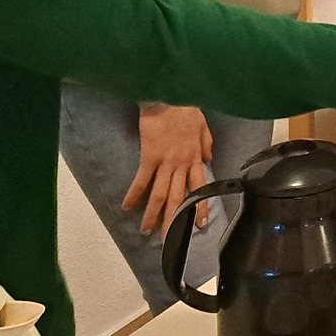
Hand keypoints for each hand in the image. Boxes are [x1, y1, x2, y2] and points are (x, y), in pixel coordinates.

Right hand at [124, 104, 213, 235]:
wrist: (168, 96)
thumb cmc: (185, 108)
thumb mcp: (203, 125)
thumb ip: (207, 144)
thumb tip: (209, 160)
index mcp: (195, 157)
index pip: (200, 187)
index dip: (201, 207)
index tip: (201, 224)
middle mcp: (181, 164)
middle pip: (179, 198)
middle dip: (174, 220)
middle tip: (170, 239)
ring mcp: (165, 162)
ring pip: (160, 194)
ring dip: (153, 214)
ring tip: (146, 230)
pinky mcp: (149, 157)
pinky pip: (142, 180)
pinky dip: (134, 194)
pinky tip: (127, 207)